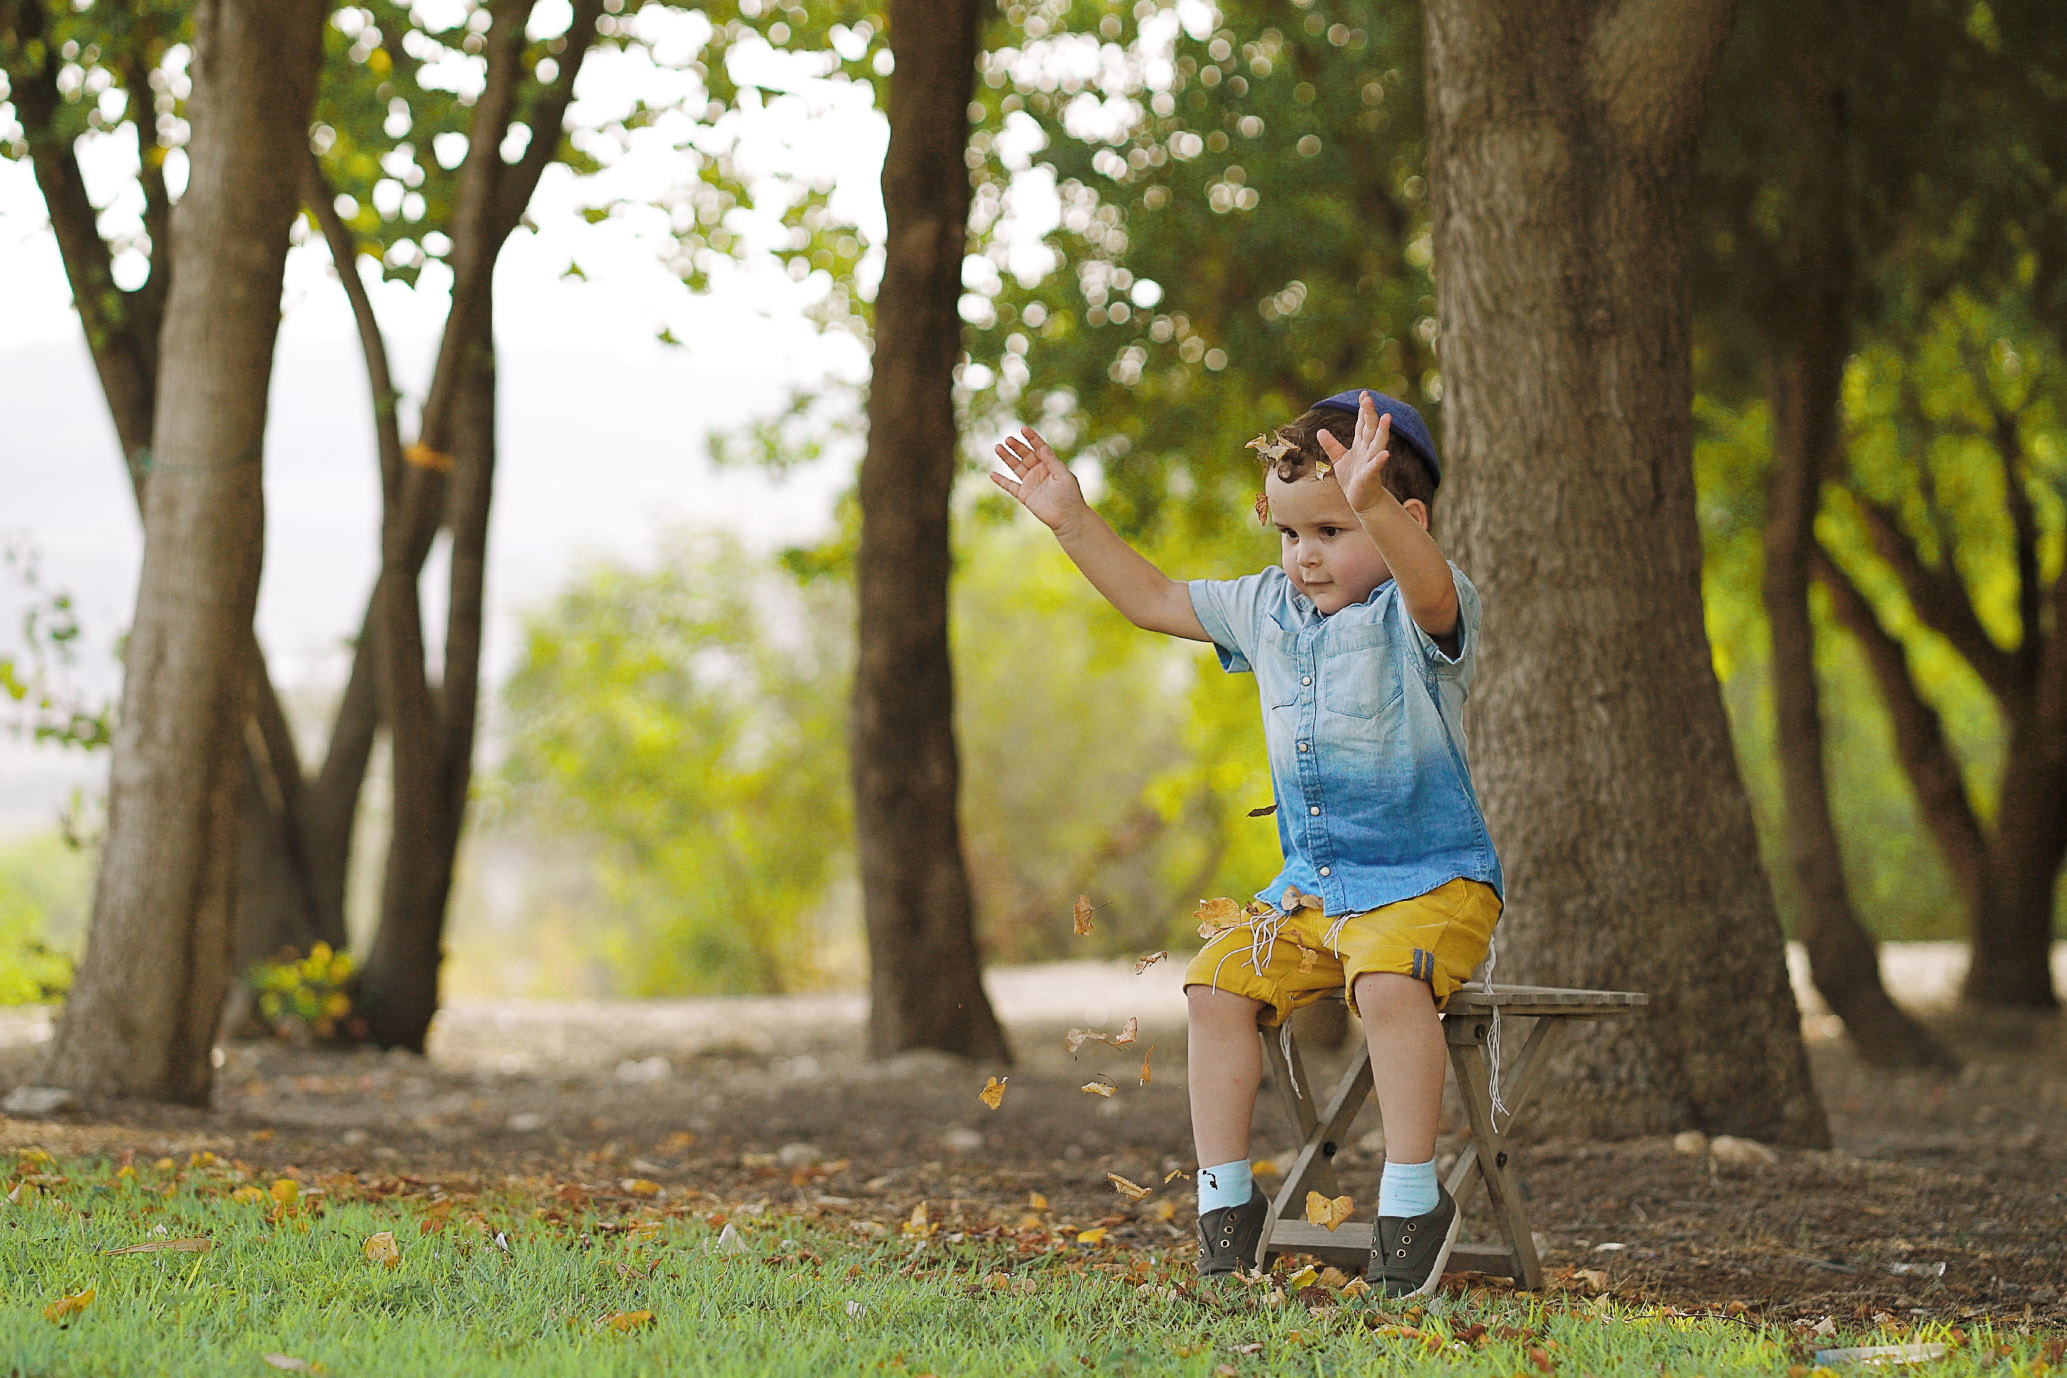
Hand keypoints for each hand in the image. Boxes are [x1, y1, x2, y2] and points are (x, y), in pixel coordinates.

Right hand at [991, 426, 1088, 531]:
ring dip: (1007, 458)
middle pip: (1025, 455)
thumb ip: (1052, 461)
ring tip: (998, 447)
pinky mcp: (1024, 495)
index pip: (1039, 448)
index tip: (1024, 429)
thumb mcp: (1063, 475)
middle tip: (1008, 439)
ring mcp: (1031, 483)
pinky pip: (1010, 486)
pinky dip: (1001, 481)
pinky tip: (992, 474)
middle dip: (1017, 447)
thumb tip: (1042, 447)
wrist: (1067, 517)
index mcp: (1050, 465)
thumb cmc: (1070, 495)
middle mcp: (1039, 471)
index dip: (1032, 438)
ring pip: (1016, 467)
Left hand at [1316, 391, 1393, 514]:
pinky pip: (1375, 467)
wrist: (1362, 501)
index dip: (1363, 410)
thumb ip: (1331, 445)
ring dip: (1382, 430)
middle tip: (1368, 398)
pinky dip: (1380, 460)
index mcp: (1361, 445)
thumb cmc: (1353, 479)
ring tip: (1387, 416)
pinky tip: (1386, 454)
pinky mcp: (1369, 476)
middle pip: (1370, 428)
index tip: (1364, 394)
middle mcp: (1368, 450)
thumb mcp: (1339, 460)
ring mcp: (1370, 462)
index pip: (1362, 423)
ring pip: (1378, 443)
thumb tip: (1320, 431)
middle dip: (1369, 413)